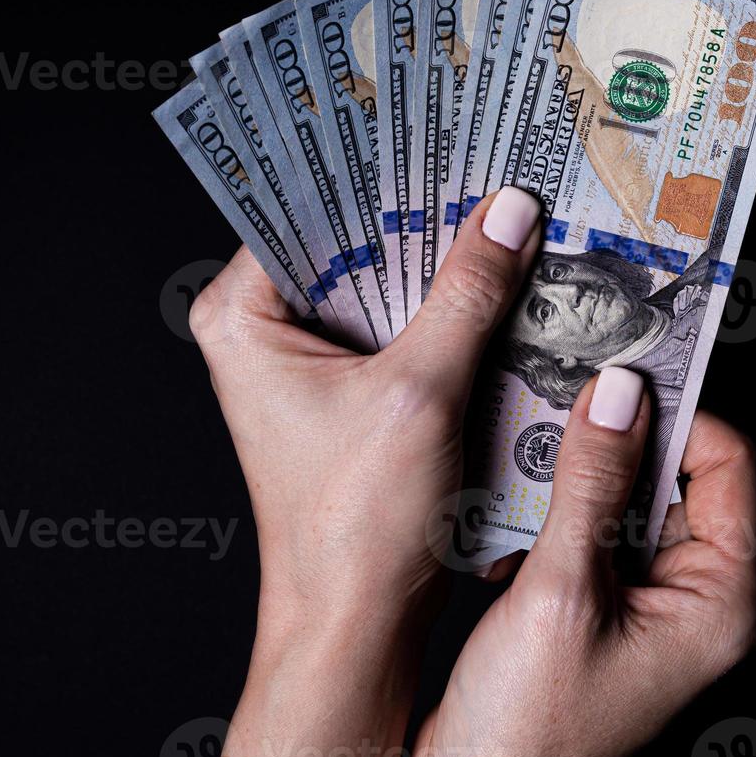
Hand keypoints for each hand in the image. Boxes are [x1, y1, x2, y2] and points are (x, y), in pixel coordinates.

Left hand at [188, 187, 542, 756]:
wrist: (357, 626)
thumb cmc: (355, 526)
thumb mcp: (420, 392)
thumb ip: (467, 294)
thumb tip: (509, 213)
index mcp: (243, 316)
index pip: (309, 206)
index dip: (378, 170)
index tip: (444, 129)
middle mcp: (268, 332)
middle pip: (355, 244)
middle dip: (426, 218)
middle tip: (494, 167)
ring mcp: (313, 364)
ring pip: (388, 287)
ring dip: (448, 267)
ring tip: (512, 217)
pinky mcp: (357, 395)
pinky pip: (409, 331)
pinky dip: (455, 316)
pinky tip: (510, 289)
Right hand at [405, 372, 755, 756]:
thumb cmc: (530, 733)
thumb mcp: (562, 592)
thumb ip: (593, 486)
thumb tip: (617, 396)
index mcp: (719, 599)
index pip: (727, 466)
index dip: (678, 415)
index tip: (620, 379)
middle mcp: (695, 598)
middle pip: (674, 478)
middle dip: (615, 442)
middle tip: (561, 403)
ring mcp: (648, 606)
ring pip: (625, 502)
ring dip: (574, 479)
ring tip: (525, 466)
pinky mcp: (602, 610)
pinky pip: (590, 534)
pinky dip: (552, 516)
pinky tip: (508, 528)